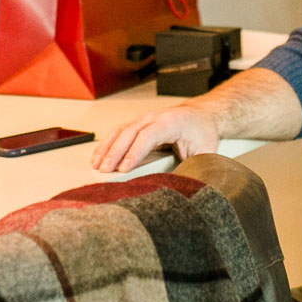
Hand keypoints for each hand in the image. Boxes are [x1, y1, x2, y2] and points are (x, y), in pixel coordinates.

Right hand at [91, 100, 220, 172]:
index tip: (123, 169)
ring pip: (119, 131)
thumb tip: (180, 186)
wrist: (201, 115)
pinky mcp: (138, 124)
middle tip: (104, 171)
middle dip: (114, 152)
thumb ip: (193, 167)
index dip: (134, 153)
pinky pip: (118, 132)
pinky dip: (107, 144)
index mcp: (171, 122)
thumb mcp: (205, 152)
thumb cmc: (202, 133)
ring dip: (106, 148)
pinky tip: (98, 157)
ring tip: (96, 166)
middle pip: (128, 133)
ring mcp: (144, 119)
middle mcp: (154, 117)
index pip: (147, 136)